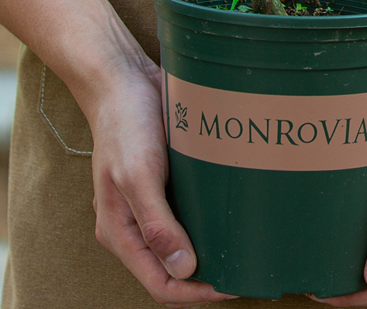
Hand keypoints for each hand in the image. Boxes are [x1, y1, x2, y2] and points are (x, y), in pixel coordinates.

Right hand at [89, 63, 235, 306]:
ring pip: (184, 242)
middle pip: (173, 268)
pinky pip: (190, 212)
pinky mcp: (168, 182)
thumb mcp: (137, 174)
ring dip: (211, 249)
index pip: (159, 283)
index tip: (232, 284)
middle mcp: (136, 224)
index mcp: (120, 231)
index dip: (195, 293)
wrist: (125, 79)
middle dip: (207, 277)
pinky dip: (211, 220)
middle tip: (246, 269)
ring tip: (246, 248)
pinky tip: (235, 214)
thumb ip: (157, 224)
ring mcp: (152, 203)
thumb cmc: (125, 124)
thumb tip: (184, 269)